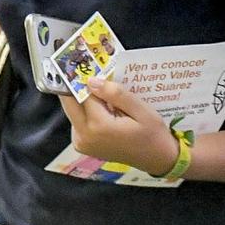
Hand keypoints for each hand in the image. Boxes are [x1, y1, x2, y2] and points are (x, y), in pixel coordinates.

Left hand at [58, 78, 177, 175]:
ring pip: (72, 110)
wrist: (155, 159)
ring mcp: (80, 142)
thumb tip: (92, 81)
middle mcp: (84, 136)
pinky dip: (87, 112)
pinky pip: (77, 120)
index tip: (87, 65)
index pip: (82, 93)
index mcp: (98, 126)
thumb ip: (116, 94)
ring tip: (103, 93)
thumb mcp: (141, 110)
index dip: (85, 78)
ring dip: (84, 99)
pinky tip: (103, 108)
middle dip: (77, 86)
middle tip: (89, 72)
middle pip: (69, 102)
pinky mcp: (81, 145)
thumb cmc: (152, 134)